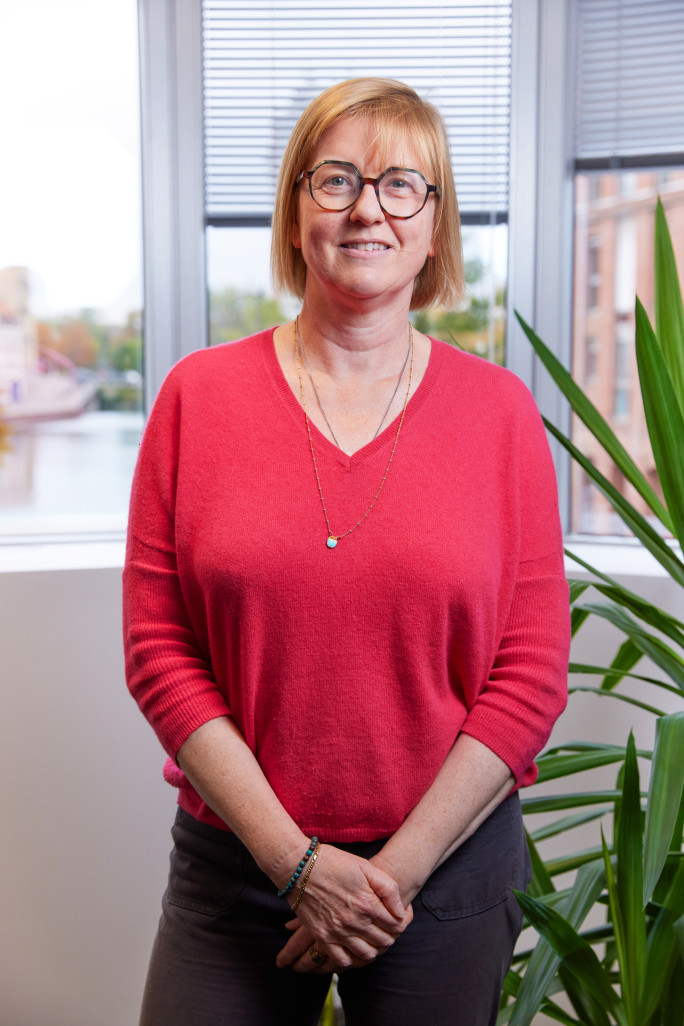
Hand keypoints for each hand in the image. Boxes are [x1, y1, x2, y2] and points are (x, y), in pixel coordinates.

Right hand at [274, 845, 412, 972]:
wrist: (300, 867)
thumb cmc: (334, 862)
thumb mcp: (366, 867)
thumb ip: (388, 889)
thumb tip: (400, 912)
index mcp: (368, 904)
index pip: (396, 926)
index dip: (400, 923)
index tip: (397, 918)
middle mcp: (355, 922)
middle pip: (383, 942)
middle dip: (389, 936)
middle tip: (386, 928)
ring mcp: (338, 932)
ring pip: (366, 955)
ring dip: (373, 949)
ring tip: (372, 939)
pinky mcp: (322, 937)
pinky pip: (341, 960)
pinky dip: (351, 958)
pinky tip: (352, 947)